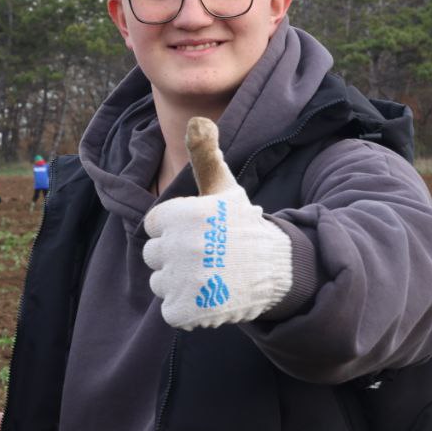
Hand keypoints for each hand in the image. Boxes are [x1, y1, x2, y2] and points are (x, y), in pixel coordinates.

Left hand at [142, 117, 292, 329]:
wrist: (278, 269)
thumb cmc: (243, 226)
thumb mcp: (223, 189)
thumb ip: (204, 156)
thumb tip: (198, 120)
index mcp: (179, 215)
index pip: (153, 226)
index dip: (175, 229)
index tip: (200, 232)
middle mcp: (177, 247)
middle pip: (153, 255)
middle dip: (176, 257)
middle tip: (208, 256)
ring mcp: (181, 281)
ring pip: (160, 283)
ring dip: (181, 284)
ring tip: (211, 275)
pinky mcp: (185, 310)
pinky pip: (171, 310)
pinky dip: (188, 309)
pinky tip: (211, 296)